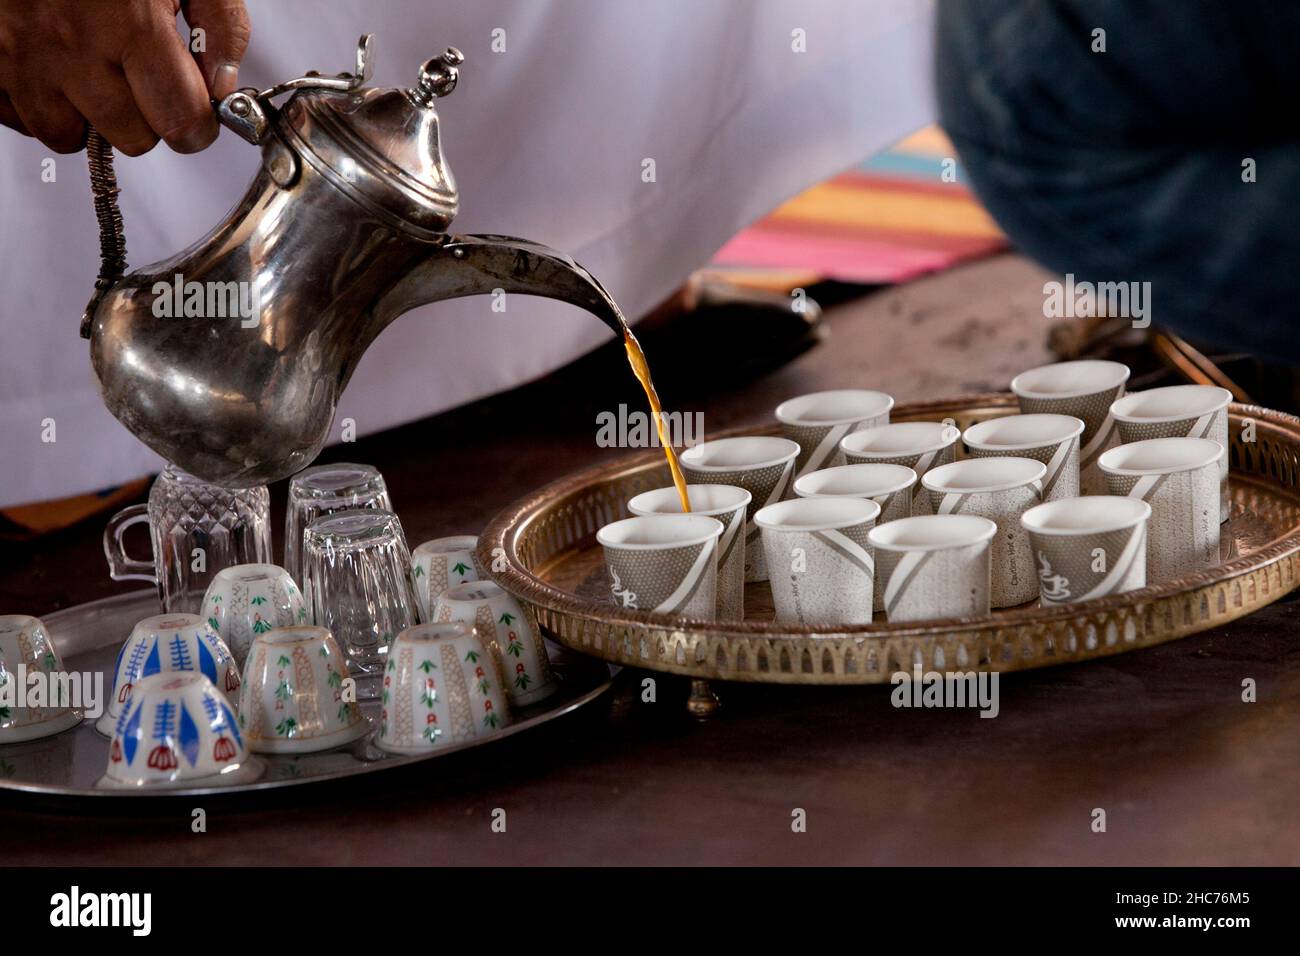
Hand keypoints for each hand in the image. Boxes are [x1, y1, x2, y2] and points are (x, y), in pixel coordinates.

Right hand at [0, 0, 249, 154]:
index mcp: (128, 21)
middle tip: (136, 71)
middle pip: (131, 138)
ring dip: (86, 113)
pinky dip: (38, 100)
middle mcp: (69, 45)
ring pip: (69, 135)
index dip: (196, 125)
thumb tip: (221, 86)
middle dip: (144, 115)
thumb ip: (220, 25)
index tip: (195, 113)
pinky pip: (18, 118)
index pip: (180, 122)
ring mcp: (18, 57)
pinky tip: (51, 62)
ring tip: (88, 62)